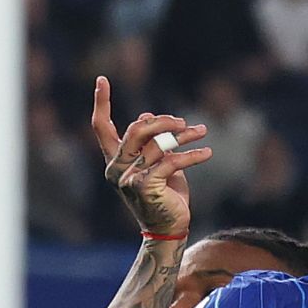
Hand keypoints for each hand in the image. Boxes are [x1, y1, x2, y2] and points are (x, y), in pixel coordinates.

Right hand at [95, 78, 210, 240]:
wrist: (169, 229)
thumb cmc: (165, 195)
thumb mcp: (158, 163)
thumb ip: (151, 142)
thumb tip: (148, 114)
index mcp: (114, 160)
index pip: (101, 127)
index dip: (101, 102)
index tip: (101, 79)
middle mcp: (116, 168)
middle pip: (136, 129)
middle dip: (161, 121)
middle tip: (182, 122)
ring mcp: (128, 178)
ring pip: (158, 144)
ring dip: (184, 135)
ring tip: (201, 131)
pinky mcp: (145, 186)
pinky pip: (171, 161)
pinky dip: (192, 154)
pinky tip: (207, 152)